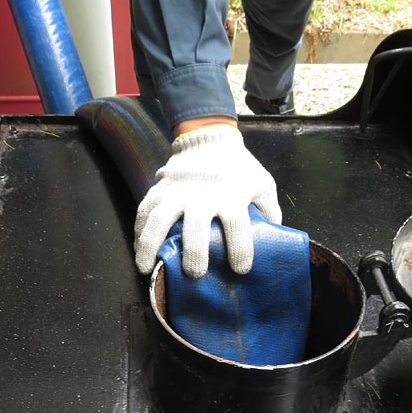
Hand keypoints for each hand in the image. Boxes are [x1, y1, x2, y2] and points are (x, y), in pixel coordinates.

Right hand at [134, 124, 281, 277]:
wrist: (209, 139)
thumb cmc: (239, 168)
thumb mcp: (262, 184)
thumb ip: (269, 212)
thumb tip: (273, 243)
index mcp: (231, 195)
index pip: (238, 225)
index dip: (240, 250)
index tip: (241, 269)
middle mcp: (201, 195)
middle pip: (195, 226)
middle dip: (194, 253)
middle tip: (195, 273)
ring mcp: (177, 192)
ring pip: (159, 219)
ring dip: (150, 245)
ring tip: (145, 268)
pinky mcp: (159, 188)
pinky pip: (143, 211)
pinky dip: (138, 231)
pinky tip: (138, 249)